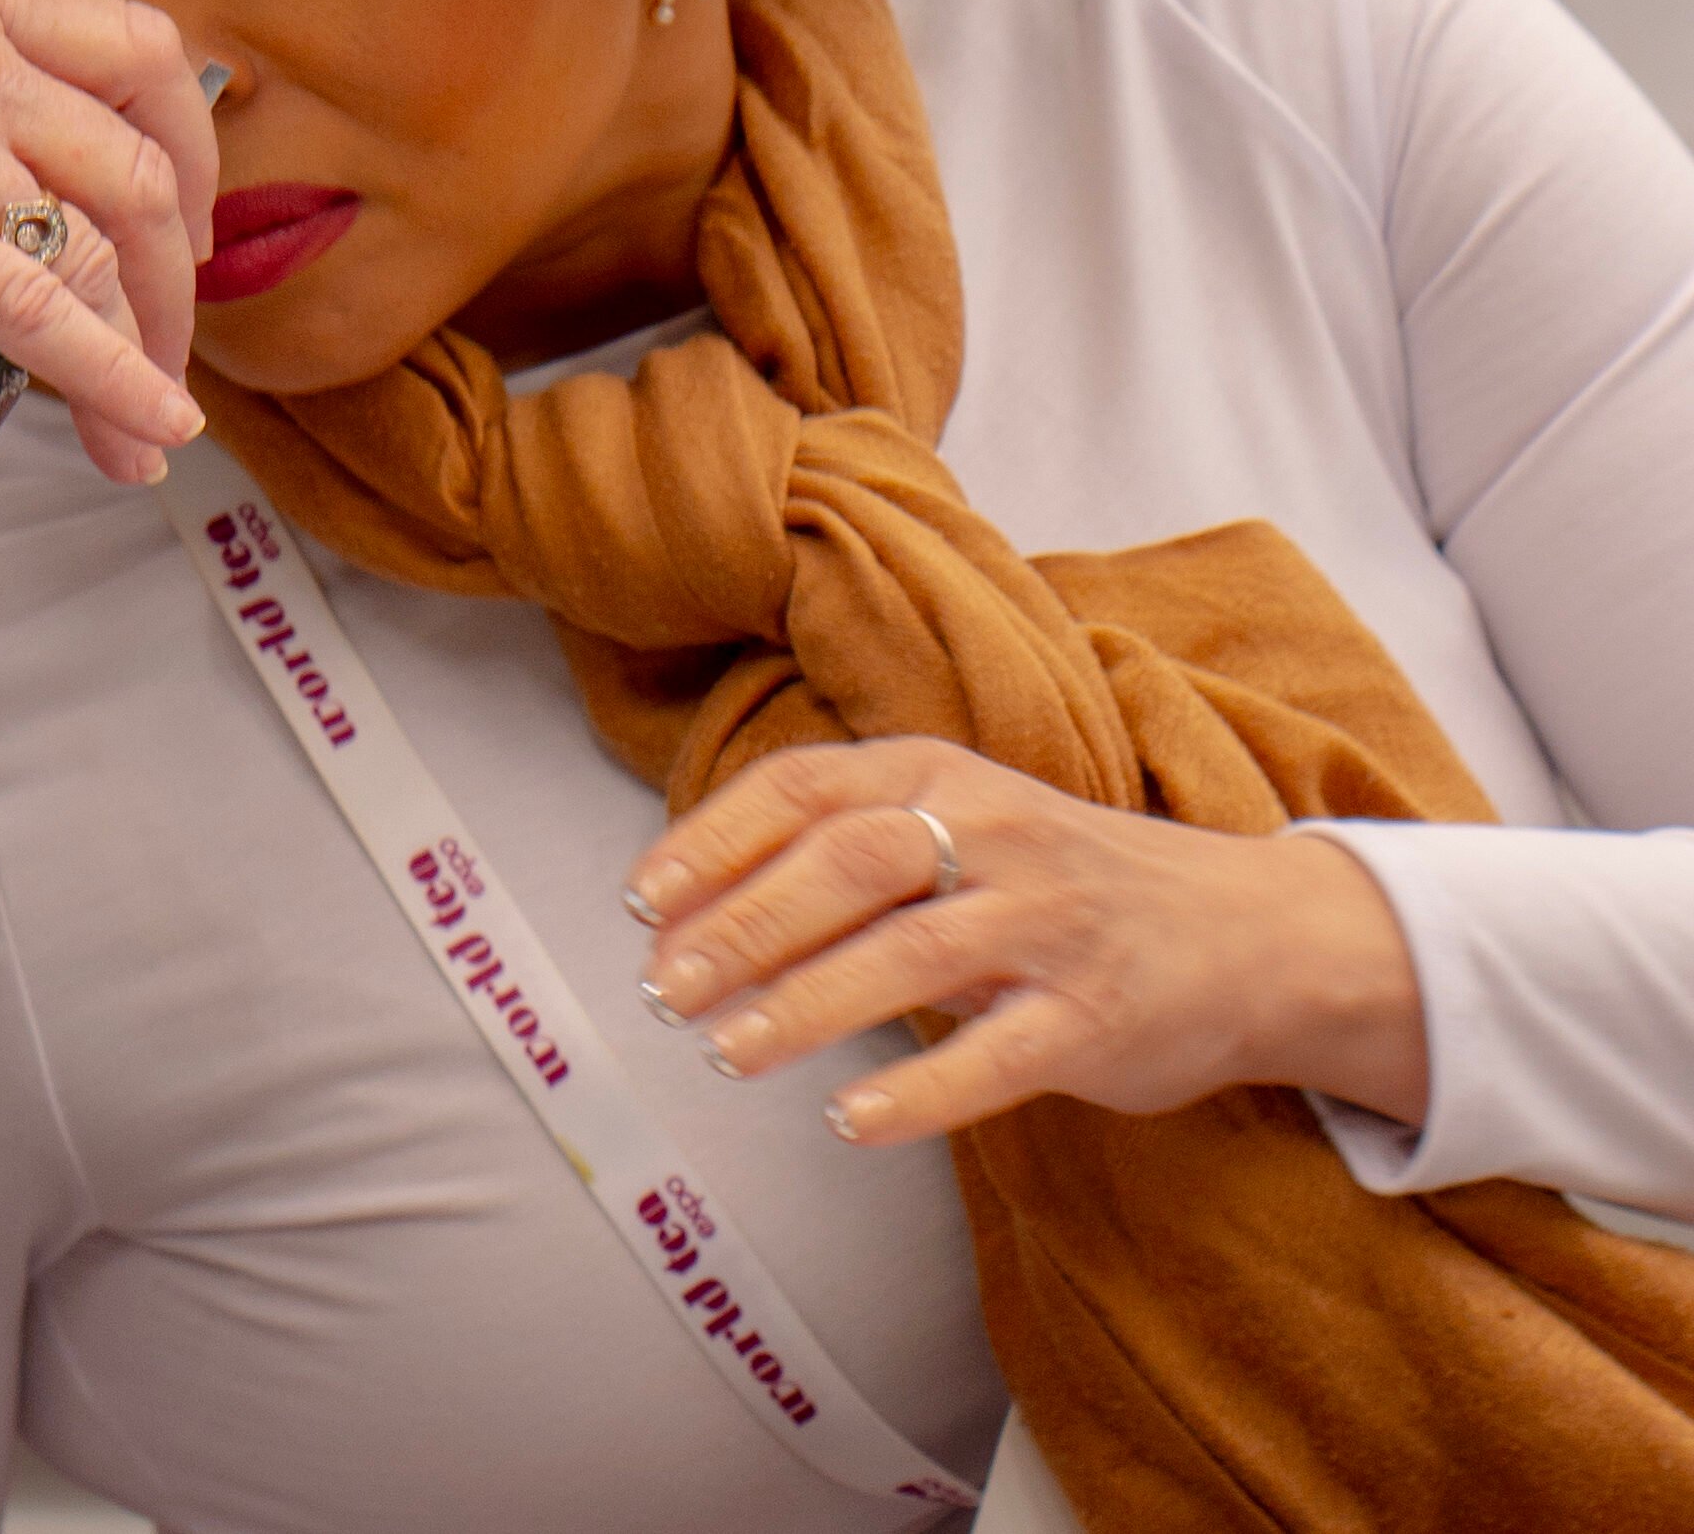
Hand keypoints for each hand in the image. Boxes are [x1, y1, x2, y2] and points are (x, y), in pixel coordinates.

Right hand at [0, 0, 220, 487]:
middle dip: (178, 260)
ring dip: (151, 343)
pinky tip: (143, 432)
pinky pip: (50, 315)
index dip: (182, 135)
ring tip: (146, 419)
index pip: (127, 44)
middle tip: (171, 323)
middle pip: (141, 151)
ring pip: (109, 239)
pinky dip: (119, 382)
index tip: (179, 205)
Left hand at [624, 736, 1430, 1145]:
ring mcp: (1050, 923)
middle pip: (841, 865)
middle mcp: (993, 832)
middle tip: (663, 990)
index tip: (639, 904)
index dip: (710, 844)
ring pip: (907, 955)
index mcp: (936, 772)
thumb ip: (845, 850)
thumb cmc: (1060, 881)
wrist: (1251, 932)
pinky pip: (995, 1055)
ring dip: (803, 1006)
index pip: (799, 791)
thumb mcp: (957, 826)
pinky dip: (916, 1090)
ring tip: (727, 1052)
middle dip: (739, 927)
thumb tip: (693, 906)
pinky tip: (849, 1120)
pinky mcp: (1098, 1015)